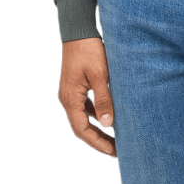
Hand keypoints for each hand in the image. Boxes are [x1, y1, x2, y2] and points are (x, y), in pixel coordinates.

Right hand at [57, 36, 116, 158]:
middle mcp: (66, 99)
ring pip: (82, 119)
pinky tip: (108, 119)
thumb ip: (104, 100)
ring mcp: (69, 94)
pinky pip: (84, 109)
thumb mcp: (100, 75)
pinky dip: (95, 117)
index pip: (82, 130)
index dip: (97, 143)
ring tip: (114, 139)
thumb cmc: (89, 51)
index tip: (113, 151)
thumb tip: (109, 124)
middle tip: (117, 151)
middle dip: (98, 141)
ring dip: (97, 130)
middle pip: (81, 128)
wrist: (78, 32)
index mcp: (70, 99)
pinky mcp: (75, 88)